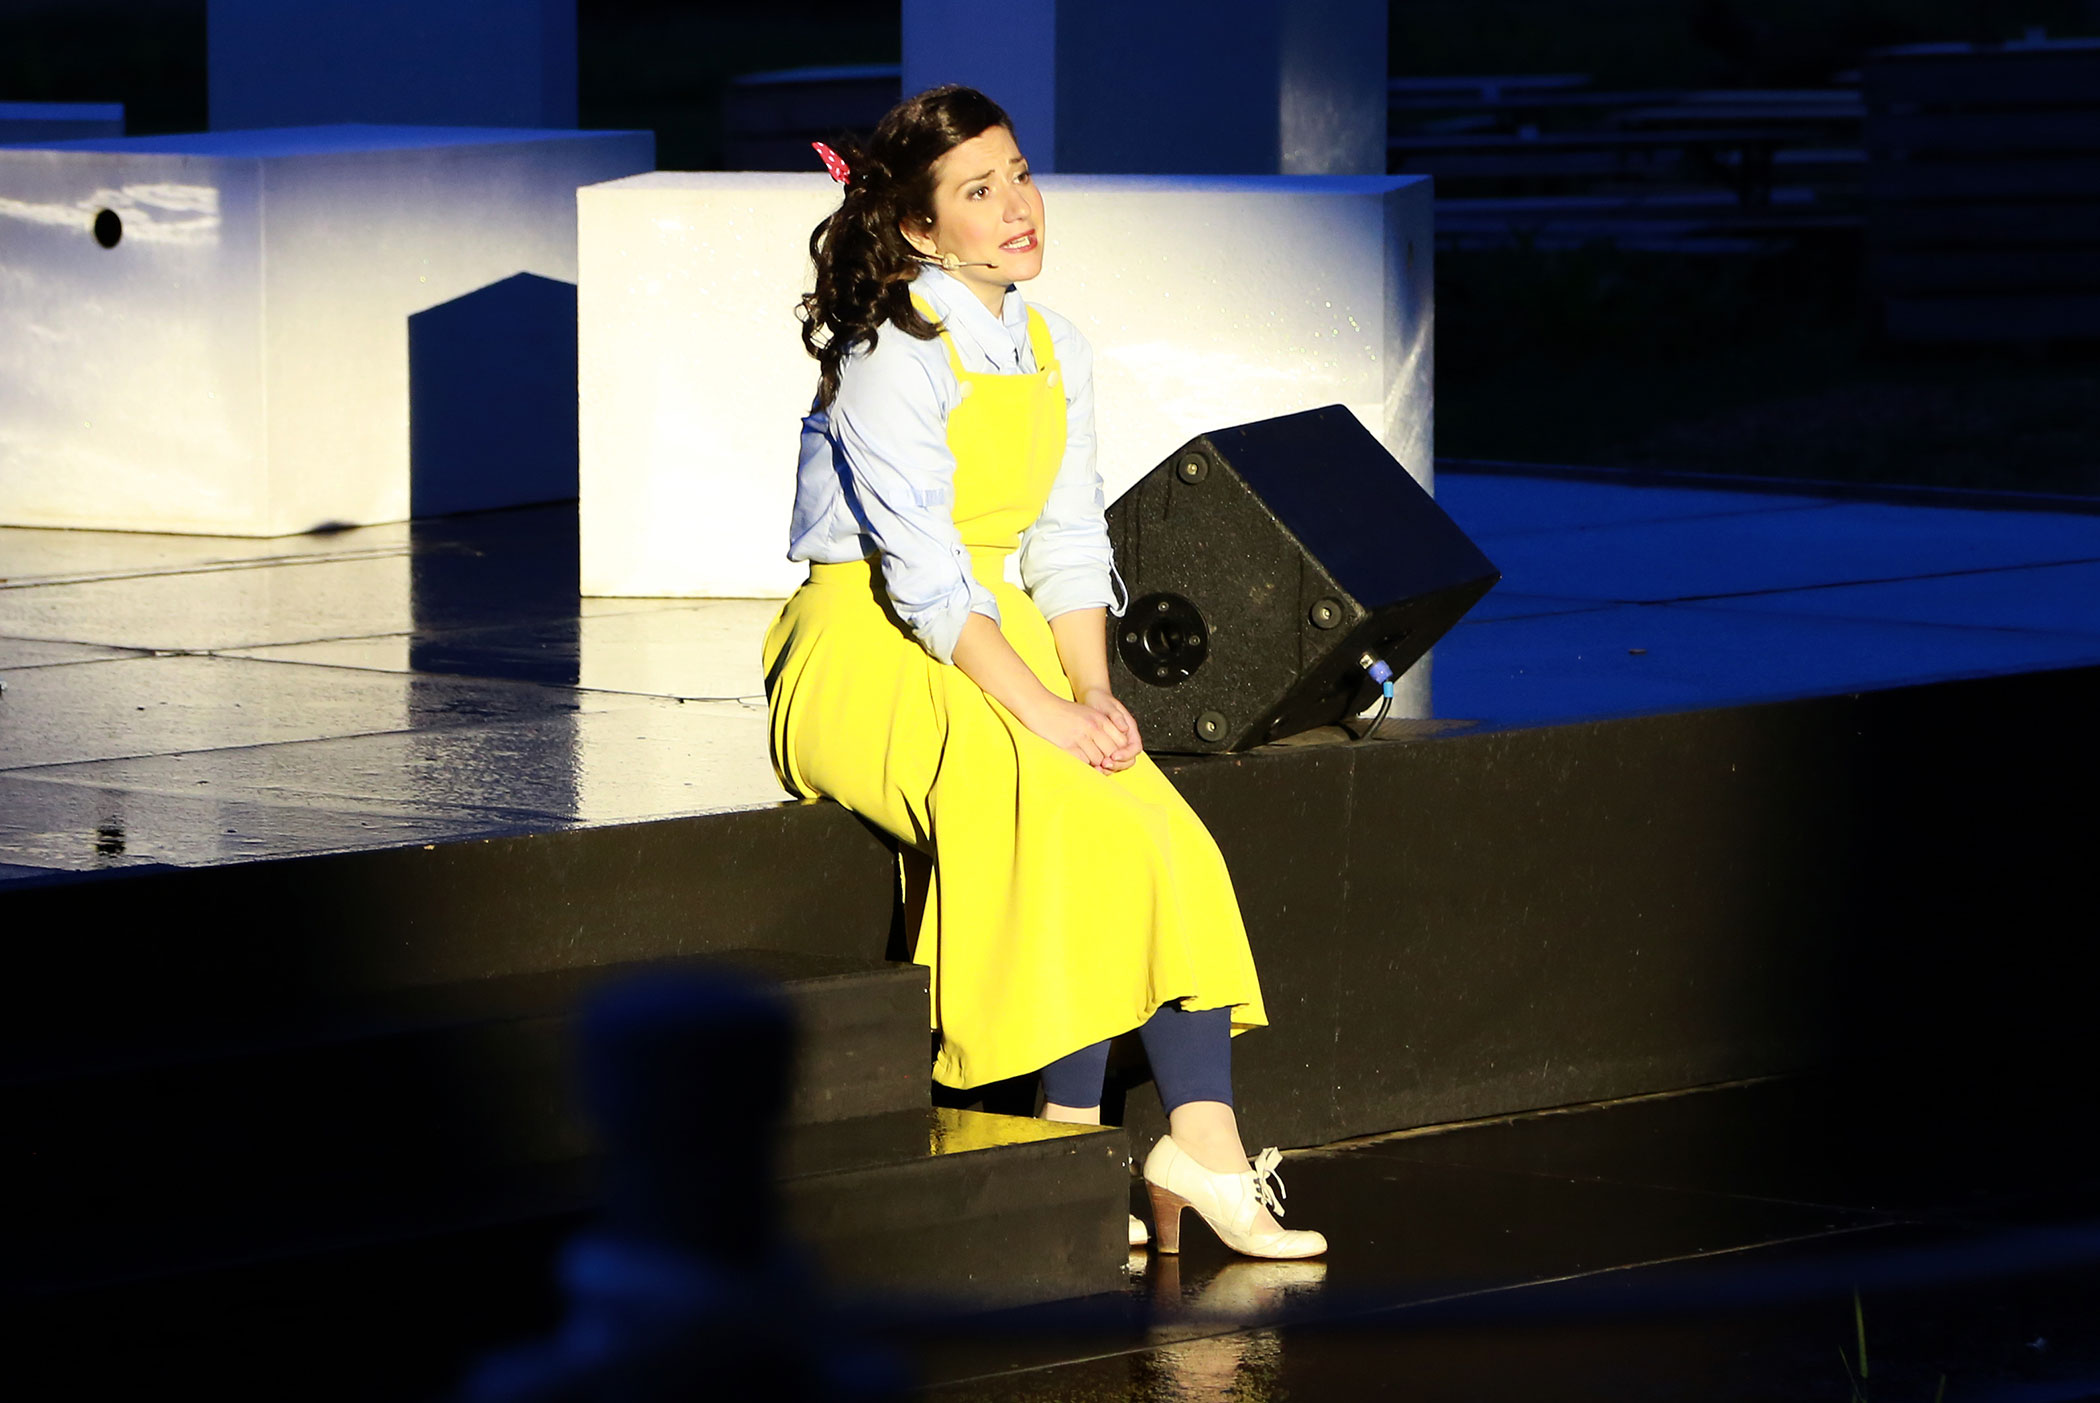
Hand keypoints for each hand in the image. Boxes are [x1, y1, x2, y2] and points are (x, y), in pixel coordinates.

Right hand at [1022, 693, 1136, 771]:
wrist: (1040, 706)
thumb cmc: (1062, 711)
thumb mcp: (1087, 713)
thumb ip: (1101, 726)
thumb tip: (1112, 748)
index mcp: (1100, 719)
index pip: (1121, 741)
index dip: (1118, 751)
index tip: (1111, 755)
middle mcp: (1093, 727)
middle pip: (1112, 752)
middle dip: (1108, 760)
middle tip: (1102, 763)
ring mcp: (1081, 736)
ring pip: (1098, 759)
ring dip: (1094, 763)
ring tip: (1088, 759)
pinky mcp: (1068, 745)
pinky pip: (1083, 762)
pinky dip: (1083, 763)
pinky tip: (1077, 758)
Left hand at [1077, 687, 1142, 771]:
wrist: (1092, 699)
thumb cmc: (1102, 701)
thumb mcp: (1109, 706)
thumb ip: (1117, 717)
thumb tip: (1125, 728)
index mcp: (1130, 729)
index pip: (1135, 747)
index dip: (1126, 754)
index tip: (1114, 755)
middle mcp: (1125, 739)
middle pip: (1129, 759)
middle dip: (1118, 764)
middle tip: (1104, 763)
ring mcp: (1116, 745)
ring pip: (1120, 763)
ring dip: (1110, 768)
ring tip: (1098, 767)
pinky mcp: (1106, 748)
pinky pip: (1109, 762)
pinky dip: (1103, 766)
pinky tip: (1094, 766)